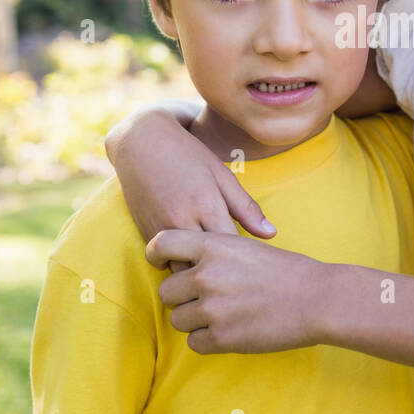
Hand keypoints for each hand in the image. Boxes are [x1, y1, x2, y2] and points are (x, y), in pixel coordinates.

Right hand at [104, 109, 276, 274]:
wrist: (141, 142)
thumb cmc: (187, 155)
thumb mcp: (222, 176)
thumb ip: (246, 208)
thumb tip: (272, 234)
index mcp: (207, 207)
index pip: (233, 249)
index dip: (244, 255)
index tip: (250, 255)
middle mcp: (182, 222)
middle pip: (209, 265)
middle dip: (222, 267)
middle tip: (233, 263)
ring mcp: (161, 231)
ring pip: (185, 270)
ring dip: (198, 270)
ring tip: (211, 261)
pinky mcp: (146, 235)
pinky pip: (166, 262)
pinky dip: (179, 262)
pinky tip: (190, 253)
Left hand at [145, 228, 321, 354]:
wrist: (317, 299)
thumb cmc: (288, 271)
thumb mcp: (247, 246)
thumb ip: (214, 253)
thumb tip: (186, 264)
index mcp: (213, 246)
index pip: (161, 244)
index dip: (156, 255)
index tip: (163, 264)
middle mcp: (206, 275)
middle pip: (166, 292)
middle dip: (182, 298)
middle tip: (207, 299)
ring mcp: (212, 308)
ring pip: (178, 320)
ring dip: (195, 321)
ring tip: (223, 315)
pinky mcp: (221, 337)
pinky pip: (195, 343)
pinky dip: (208, 340)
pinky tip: (231, 331)